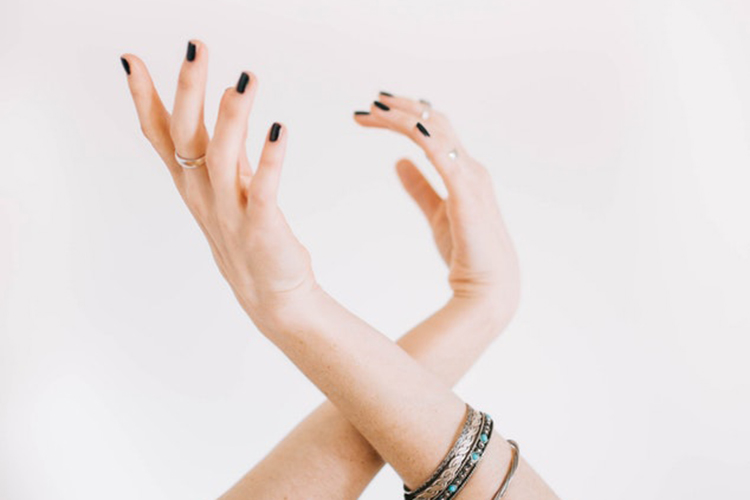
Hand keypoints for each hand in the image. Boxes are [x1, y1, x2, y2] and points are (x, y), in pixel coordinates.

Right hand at [120, 41, 316, 325]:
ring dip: (231, 118)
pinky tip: (279, 131)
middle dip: (188, 91)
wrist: (271, 294)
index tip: (131, 59)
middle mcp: (203, 194)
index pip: (161, 136)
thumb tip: (219, 101)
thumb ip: (218, 146)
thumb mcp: (225, 186)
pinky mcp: (260, 228)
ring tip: (244, 80)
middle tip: (195, 48)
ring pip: (220, 158)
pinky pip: (262, 191)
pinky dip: (270, 160)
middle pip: (187, 137)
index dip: (145, 99)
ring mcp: (229, 212)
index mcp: (192, 183)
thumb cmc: (248, 234)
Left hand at [354, 95, 519, 316]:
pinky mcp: (467, 195)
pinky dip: (426, 139)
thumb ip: (419, 187)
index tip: (373, 112)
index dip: (405, 116)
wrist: (490, 288)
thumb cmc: (468, 253)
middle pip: (435, 123)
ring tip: (375, 109)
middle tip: (369, 104)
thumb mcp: (436, 213)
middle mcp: (469, 168)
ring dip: (406, 117)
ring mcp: (471, 178)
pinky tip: (408, 129)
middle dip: (401, 109)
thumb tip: (397, 162)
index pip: (433, 130)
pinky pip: (445, 158)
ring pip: (437, 133)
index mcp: (463, 170)